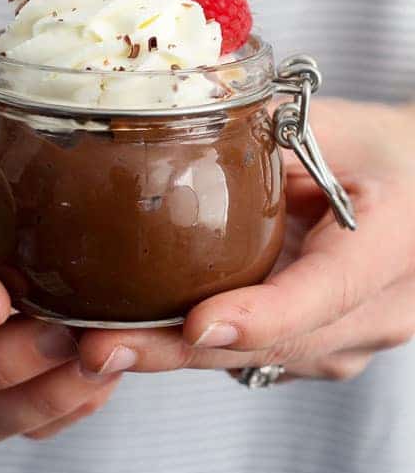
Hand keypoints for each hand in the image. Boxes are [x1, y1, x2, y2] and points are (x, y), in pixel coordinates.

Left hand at [77, 99, 414, 382]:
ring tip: (89, 347)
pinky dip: (192, 349)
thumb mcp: (336, 127)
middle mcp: (380, 310)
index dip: (262, 314)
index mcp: (393, 242)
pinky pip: (252, 357)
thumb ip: (267, 129)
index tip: (197, 324)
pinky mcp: (316, 350)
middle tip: (97, 349)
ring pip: (256, 359)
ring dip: (172, 357)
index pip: (327, 291)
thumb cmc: (376, 152)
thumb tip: (168, 113)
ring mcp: (350, 341)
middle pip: (275, 342)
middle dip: (180, 350)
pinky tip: (129, 339)